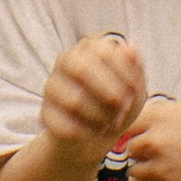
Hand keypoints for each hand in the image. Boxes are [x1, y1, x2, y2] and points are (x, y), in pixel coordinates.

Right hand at [40, 34, 144, 158]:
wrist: (98, 133)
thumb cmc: (118, 101)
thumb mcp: (134, 85)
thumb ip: (134, 66)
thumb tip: (129, 48)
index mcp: (88, 47)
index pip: (103, 51)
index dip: (123, 72)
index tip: (134, 91)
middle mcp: (65, 61)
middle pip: (81, 69)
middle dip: (109, 92)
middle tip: (123, 108)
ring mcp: (52, 86)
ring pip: (73, 100)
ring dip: (100, 116)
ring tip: (112, 123)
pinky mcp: (45, 113)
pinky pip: (65, 124)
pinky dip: (87, 132)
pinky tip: (97, 133)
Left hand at [120, 94, 180, 180]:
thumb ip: (172, 115)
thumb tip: (156, 120)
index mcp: (162, 117)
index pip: (129, 123)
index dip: (138, 132)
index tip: (148, 138)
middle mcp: (155, 142)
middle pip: (130, 150)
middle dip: (144, 155)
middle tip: (166, 158)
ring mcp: (159, 170)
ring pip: (137, 175)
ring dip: (150, 177)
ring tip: (178, 175)